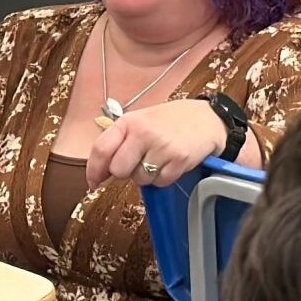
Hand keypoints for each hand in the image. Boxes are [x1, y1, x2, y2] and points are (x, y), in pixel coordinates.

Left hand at [86, 99, 223, 189]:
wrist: (207, 118)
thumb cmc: (170, 121)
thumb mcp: (141, 121)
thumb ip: (120, 141)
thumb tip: (100, 171)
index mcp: (129, 121)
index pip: (101, 149)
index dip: (93, 170)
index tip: (94, 181)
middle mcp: (144, 133)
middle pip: (118, 170)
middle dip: (125, 172)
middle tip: (137, 163)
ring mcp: (162, 147)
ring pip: (140, 179)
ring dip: (146, 176)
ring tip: (158, 159)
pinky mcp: (179, 160)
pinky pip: (160, 182)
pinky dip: (163, 178)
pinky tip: (170, 163)